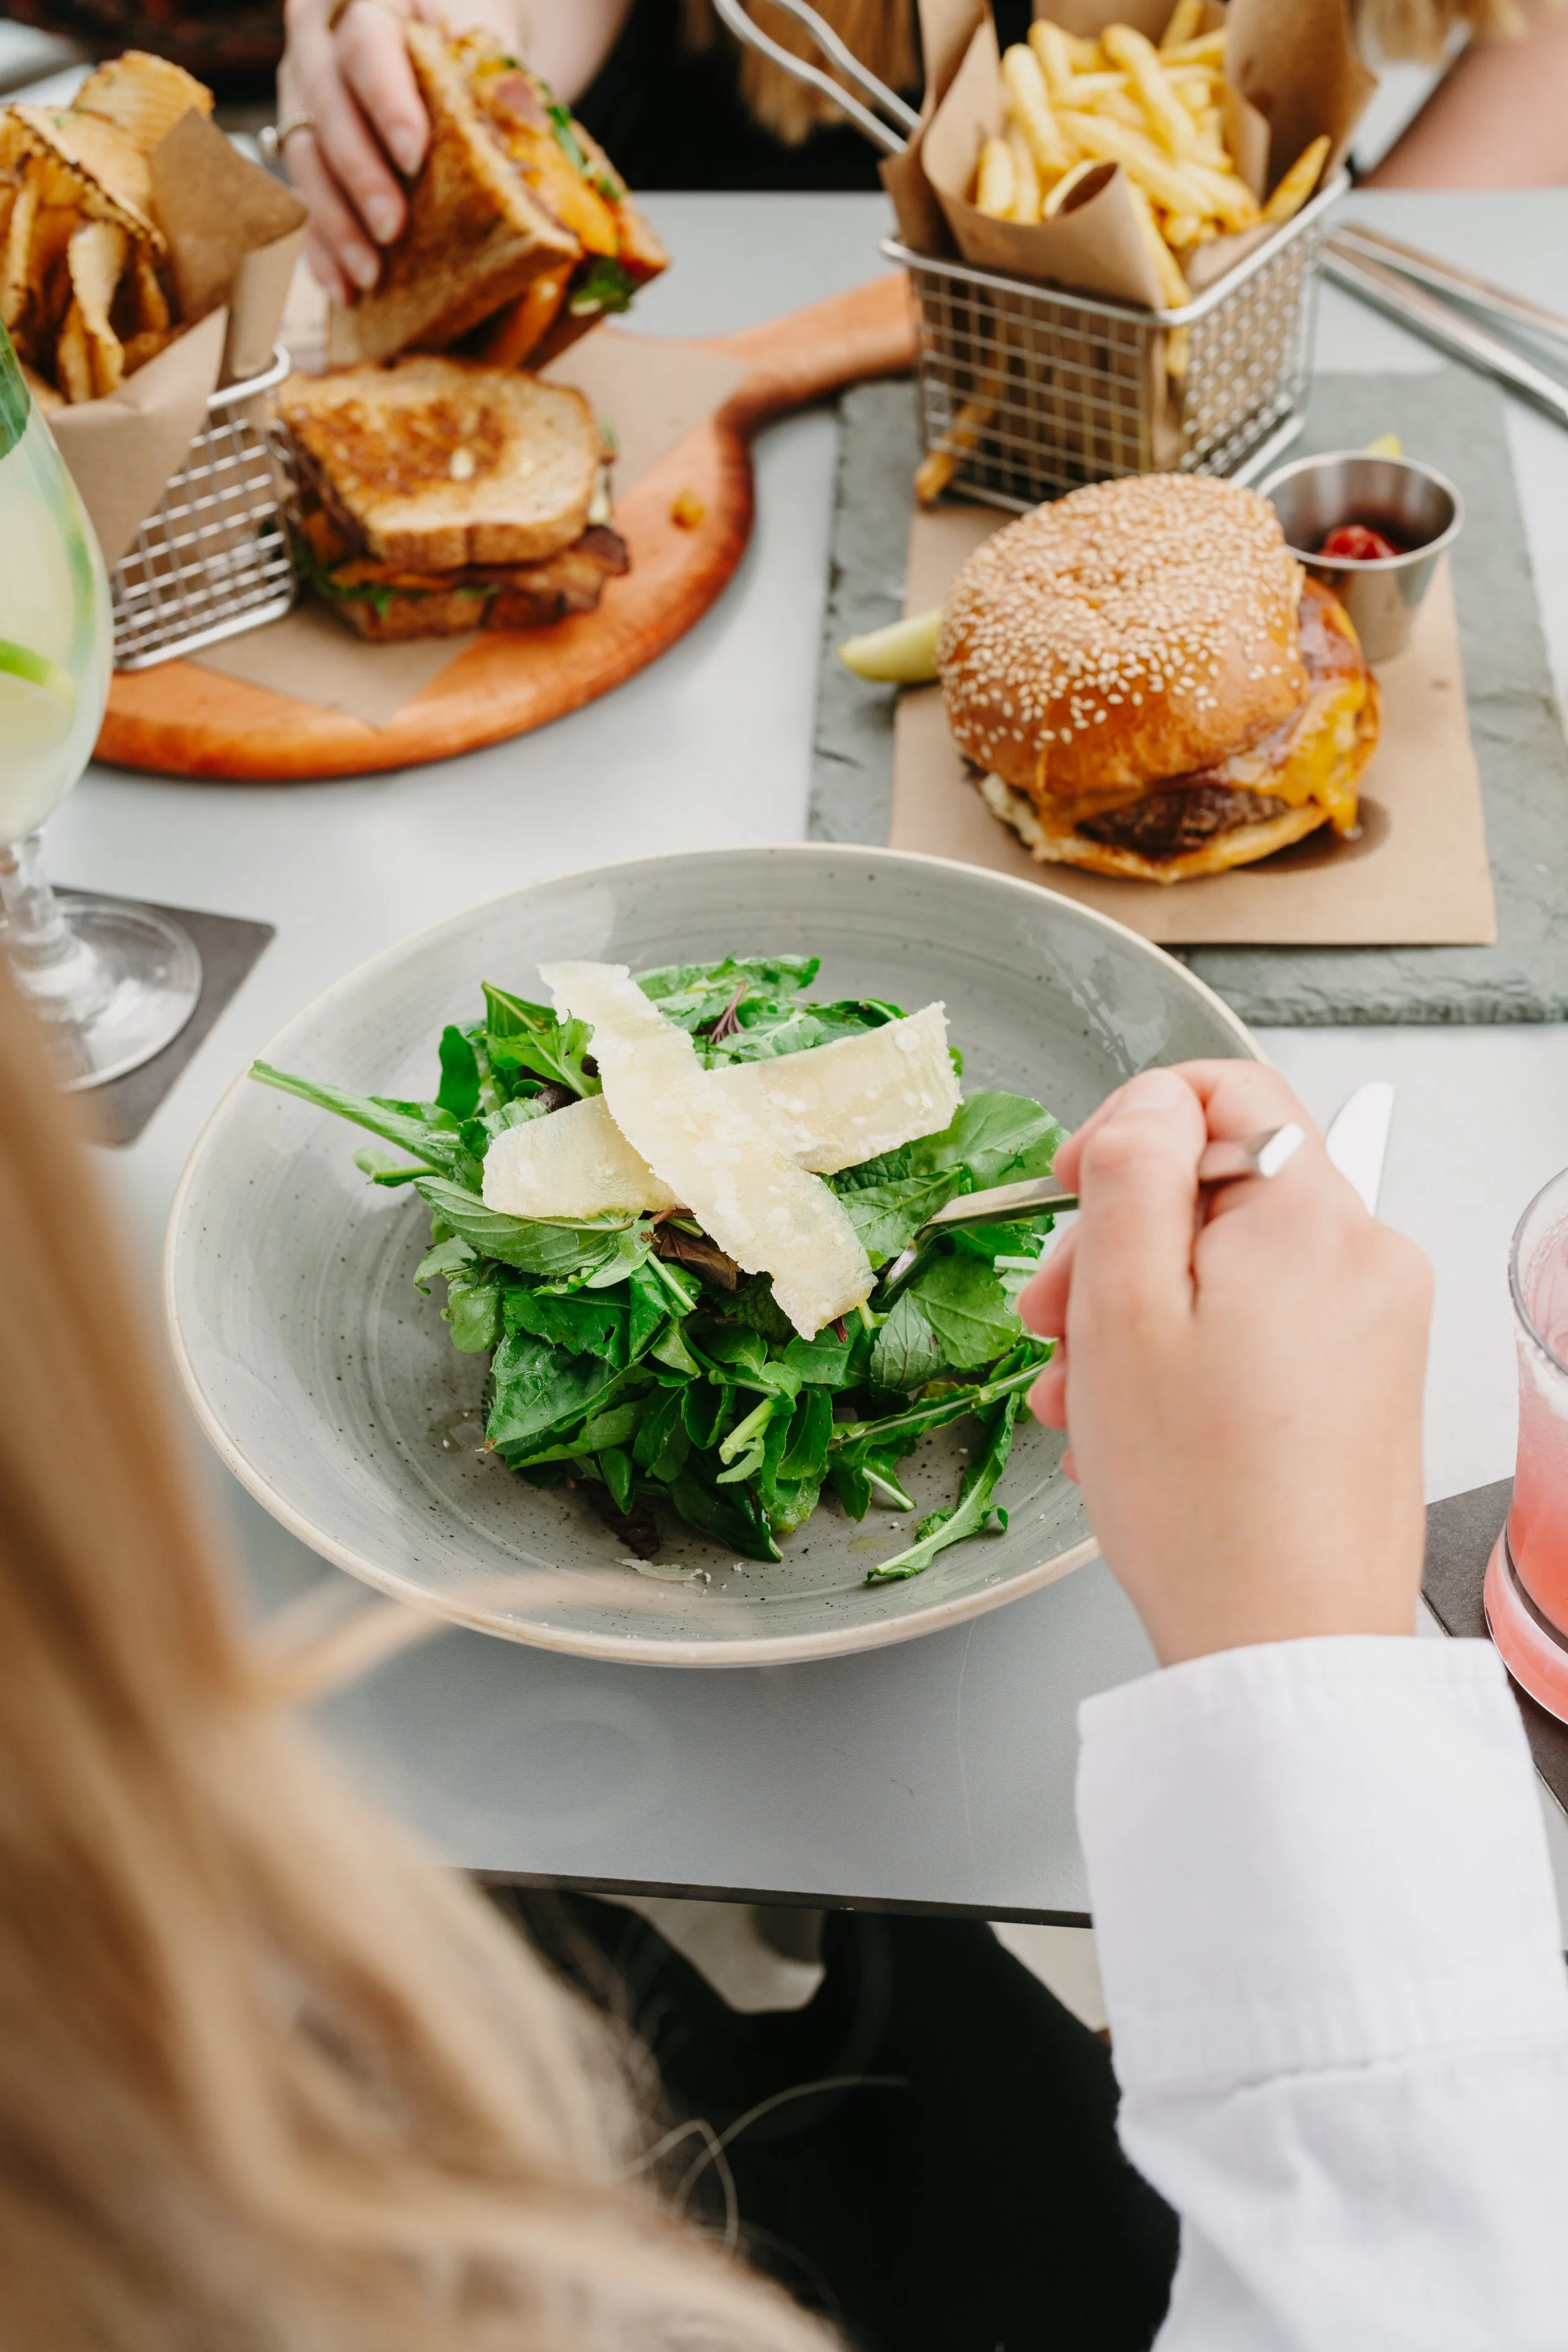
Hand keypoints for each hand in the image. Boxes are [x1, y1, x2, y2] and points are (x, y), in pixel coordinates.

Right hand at [276, 0, 633, 303]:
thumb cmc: (469, 39)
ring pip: (304, 156)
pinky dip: (322, 248)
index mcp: (367, 5)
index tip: (414, 155)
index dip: (386, 101)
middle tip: (394, 228)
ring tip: (370, 274)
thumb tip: (517, 147)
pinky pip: (301, 199)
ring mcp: (303, 98)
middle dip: (360, 174)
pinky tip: (345, 289)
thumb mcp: (484, 37)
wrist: (446, 40)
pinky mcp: (303, 148)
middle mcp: (319, 46)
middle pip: (326, 106)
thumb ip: (488, 74)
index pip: (366, 45)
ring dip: (336, 222)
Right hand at [1018, 1063, 1430, 1666]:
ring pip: (1228, 1266)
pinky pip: (1260, 1327)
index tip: (1071, 1192)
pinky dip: (1189, 1357)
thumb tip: (1148, 1104)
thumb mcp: (1123, 1308)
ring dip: (1139, 1315)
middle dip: (1118, 1244)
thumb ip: (1133, 1174)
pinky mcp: (1365, 1382)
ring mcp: (1373, 1323)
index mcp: (1311, 1217)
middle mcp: (1365, 1256)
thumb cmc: (1204, 1502)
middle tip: (1054, 1323)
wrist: (1286, 1646)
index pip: (1225, 1089)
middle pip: (1217, 1187)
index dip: (1128, 1128)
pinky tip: (1136, 1428)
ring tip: (1086, 1400)